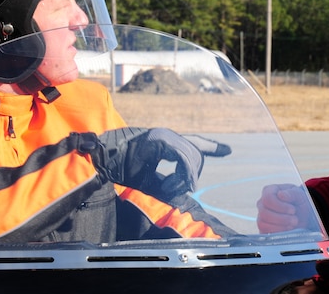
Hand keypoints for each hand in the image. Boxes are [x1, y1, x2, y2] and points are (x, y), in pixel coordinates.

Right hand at [75, 127, 230, 199]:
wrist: (101, 157)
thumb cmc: (120, 167)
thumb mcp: (148, 178)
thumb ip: (167, 183)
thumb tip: (184, 194)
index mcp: (165, 141)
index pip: (194, 141)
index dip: (211, 146)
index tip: (227, 150)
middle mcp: (168, 135)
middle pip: (197, 153)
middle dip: (192, 175)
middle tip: (174, 189)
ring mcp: (165, 136)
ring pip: (192, 157)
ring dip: (185, 178)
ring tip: (167, 188)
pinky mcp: (161, 141)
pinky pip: (182, 158)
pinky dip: (182, 174)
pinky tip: (172, 185)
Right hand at [257, 183, 313, 232]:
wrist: (304, 215)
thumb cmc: (299, 202)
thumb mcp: (299, 195)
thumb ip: (291, 193)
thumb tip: (280, 195)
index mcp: (268, 191)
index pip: (267, 198)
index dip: (280, 206)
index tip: (293, 210)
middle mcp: (262, 204)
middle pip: (264, 213)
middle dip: (282, 219)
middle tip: (295, 220)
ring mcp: (261, 217)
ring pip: (262, 224)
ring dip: (280, 227)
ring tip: (292, 225)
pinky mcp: (263, 229)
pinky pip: (264, 233)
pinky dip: (278, 233)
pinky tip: (288, 230)